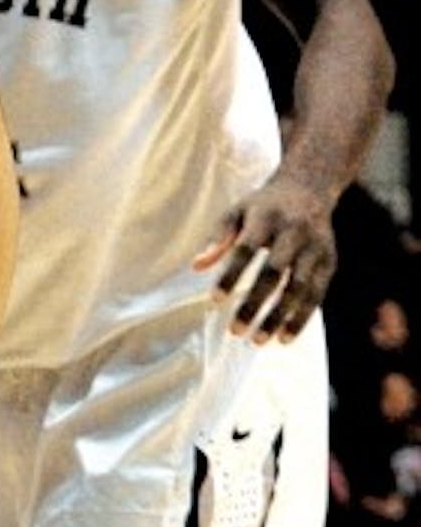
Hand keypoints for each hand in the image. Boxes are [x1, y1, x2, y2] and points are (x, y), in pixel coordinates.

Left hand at [192, 175, 334, 343]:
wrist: (309, 186)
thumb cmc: (262, 205)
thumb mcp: (236, 212)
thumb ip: (218, 239)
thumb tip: (196, 268)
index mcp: (266, 218)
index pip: (246, 250)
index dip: (230, 276)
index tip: (214, 301)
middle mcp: (294, 232)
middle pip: (274, 273)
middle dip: (255, 304)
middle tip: (235, 331)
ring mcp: (316, 247)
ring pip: (300, 288)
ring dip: (280, 317)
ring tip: (259, 340)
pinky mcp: (330, 260)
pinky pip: (317, 294)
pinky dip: (302, 317)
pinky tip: (285, 337)